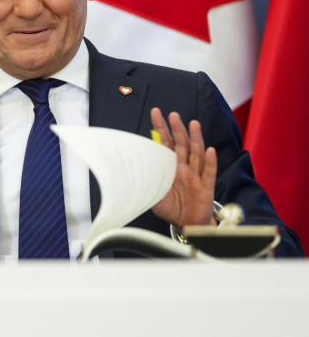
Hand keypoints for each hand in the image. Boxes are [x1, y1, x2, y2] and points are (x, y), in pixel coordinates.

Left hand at [149, 107, 216, 228]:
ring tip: (193, 124)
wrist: (186, 224)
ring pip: (196, 153)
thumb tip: (126, 174)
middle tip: (173, 115)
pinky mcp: (206, 186)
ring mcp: (196, 175)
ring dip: (195, 138)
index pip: (165, 142)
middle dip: (177, 129)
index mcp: (170, 166)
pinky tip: (210, 150)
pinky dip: (210, 161)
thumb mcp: (153, 194)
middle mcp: (184, 167)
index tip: (156, 112)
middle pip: (182, 144)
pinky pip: (209, 172)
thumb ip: (144, 182)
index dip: (161, 128)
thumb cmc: (171, 206)